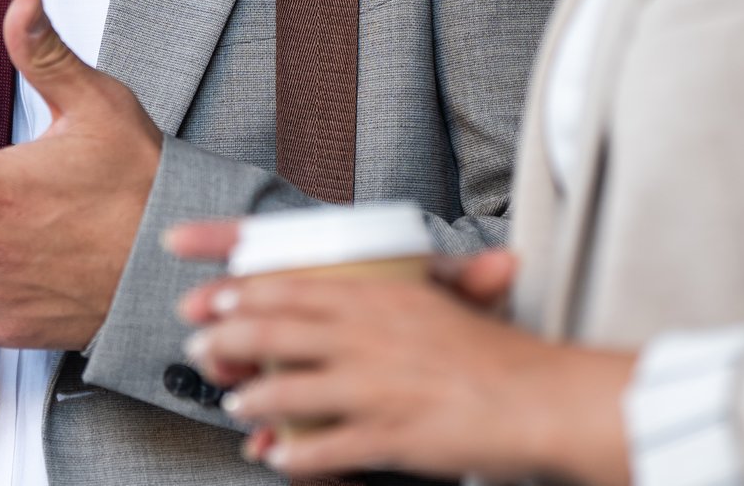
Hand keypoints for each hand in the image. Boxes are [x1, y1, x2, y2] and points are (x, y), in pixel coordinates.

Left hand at [172, 242, 633, 481]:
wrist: (542, 399)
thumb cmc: (494, 357)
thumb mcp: (439, 307)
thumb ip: (387, 304)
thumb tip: (343, 307)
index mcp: (382, 298)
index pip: (294, 286)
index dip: (243, 292)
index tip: (211, 297)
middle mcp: (371, 336)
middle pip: (275, 333)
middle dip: (227, 342)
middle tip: (201, 350)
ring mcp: (377, 387)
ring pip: (287, 391)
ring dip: (251, 400)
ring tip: (234, 407)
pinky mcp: (390, 437)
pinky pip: (324, 448)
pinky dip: (294, 455)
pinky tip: (277, 457)